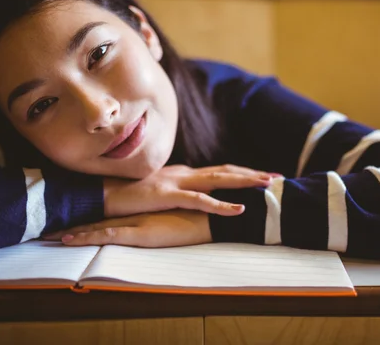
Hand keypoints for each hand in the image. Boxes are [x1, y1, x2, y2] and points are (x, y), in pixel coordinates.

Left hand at [44, 210, 210, 247]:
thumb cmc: (204, 212)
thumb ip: (176, 201)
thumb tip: (171, 202)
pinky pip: (108, 235)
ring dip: (74, 228)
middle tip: (51, 221)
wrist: (214, 216)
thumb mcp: (187, 204)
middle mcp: (138, 208)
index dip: (97, 205)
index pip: (118, 202)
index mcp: (149, 201)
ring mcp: (137, 219)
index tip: (76, 207)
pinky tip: (68, 240)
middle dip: (76, 214)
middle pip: (102, 210)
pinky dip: (87, 237)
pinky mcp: (140, 232)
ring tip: (50, 235)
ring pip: (99, 223)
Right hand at [104, 164, 279, 216]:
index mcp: (184, 173)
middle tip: (277, 177)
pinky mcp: (168, 195)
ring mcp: (177, 182)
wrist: (102, 193)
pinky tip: (238, 209)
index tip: (264, 175)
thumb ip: (176, 190)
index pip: (220, 170)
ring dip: (245, 182)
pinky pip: (200, 200)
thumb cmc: (129, 194)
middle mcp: (184, 173)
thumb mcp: (158, 190)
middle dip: (252, 173)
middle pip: (226, 171)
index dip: (243, 172)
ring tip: (268, 185)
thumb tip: (191, 195)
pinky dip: (221, 205)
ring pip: (219, 180)